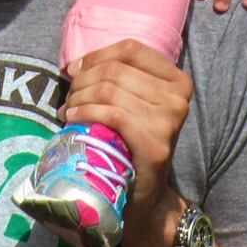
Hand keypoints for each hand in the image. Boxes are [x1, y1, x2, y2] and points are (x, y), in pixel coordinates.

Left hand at [63, 41, 192, 246]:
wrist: (145, 197)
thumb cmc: (132, 144)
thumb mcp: (134, 104)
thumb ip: (117, 79)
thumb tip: (75, 66)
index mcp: (178, 81)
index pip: (131, 49)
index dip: (97, 55)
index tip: (74, 70)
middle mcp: (179, 98)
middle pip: (116, 70)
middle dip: (82, 81)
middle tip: (68, 99)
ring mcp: (170, 121)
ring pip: (110, 91)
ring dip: (79, 98)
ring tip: (67, 112)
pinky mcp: (155, 145)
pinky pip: (112, 114)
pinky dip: (86, 113)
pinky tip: (72, 120)